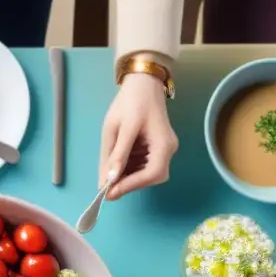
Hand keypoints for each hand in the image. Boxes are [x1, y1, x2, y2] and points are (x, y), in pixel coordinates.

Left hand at [99, 63, 177, 200]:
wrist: (142, 83)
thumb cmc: (130, 102)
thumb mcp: (117, 128)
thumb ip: (114, 155)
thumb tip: (107, 182)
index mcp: (163, 142)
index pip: (152, 173)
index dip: (130, 185)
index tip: (109, 193)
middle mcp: (168, 149)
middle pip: (152, 176)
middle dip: (129, 183)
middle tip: (107, 187)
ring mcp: (164, 149)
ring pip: (148, 174)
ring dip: (128, 178)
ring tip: (109, 176)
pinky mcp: (157, 148)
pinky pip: (145, 165)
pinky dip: (130, 170)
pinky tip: (117, 166)